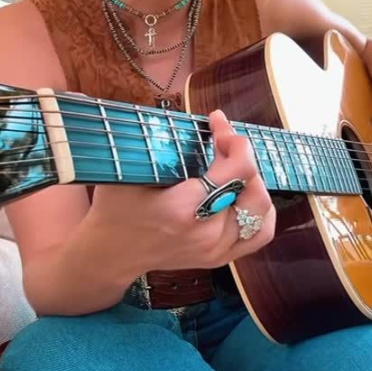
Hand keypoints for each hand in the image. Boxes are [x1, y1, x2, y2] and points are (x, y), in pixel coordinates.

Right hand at [89, 110, 275, 272]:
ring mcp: (215, 249)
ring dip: (252, 181)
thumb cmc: (115, 206)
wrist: (110, 253)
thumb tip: (187, 113)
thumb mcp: (127, 169)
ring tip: (230, 167)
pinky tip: (244, 193)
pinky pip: (259, 234)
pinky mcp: (220, 257)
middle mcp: (205, 233)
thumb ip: (157, 140)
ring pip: (261, 210)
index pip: (238, 169)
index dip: (234, 139)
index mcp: (183, 209)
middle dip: (242, 156)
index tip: (217, 123)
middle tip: (219, 142)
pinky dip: (260, 211)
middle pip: (253, 188)